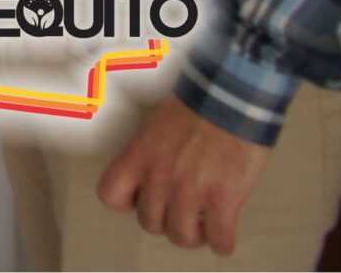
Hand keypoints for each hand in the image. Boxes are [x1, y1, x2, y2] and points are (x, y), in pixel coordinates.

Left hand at [98, 96, 269, 254]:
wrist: (231, 97)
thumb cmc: (196, 104)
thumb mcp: (156, 124)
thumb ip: (148, 152)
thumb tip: (150, 167)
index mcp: (139, 155)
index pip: (110, 195)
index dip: (126, 202)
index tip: (140, 198)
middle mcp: (160, 176)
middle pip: (149, 222)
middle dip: (164, 222)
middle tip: (178, 214)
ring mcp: (191, 190)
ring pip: (182, 236)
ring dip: (192, 236)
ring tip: (201, 226)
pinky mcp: (224, 198)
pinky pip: (219, 239)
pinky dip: (222, 243)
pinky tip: (223, 236)